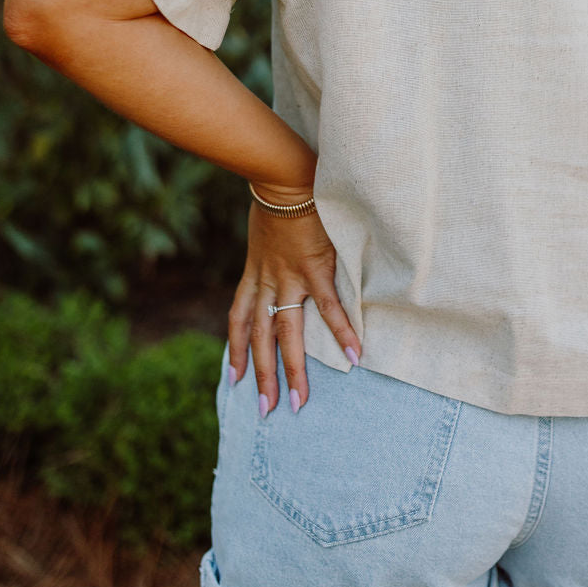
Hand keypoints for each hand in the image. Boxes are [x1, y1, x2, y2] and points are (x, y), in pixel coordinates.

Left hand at [227, 190, 361, 415]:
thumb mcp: (263, 229)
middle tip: (267, 410)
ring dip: (292, 369)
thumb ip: (271, 247)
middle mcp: (268, 282)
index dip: (235, 350)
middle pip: (261, 338)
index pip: (239, 319)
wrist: (283, 176)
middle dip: (262, 376)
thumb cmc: (277, 195)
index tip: (233, 378)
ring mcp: (291, 277)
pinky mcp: (315, 267)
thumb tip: (280, 250)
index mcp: (255, 273)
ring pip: (287, 333)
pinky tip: (354, 353)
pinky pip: (329, 306)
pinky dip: (341, 330)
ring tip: (300, 401)